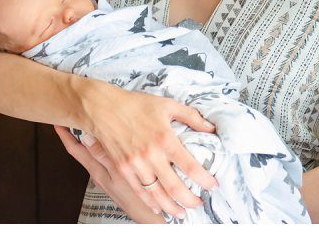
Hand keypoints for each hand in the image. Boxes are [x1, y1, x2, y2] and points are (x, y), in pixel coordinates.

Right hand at [67, 83, 219, 221]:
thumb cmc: (137, 105)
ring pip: (156, 195)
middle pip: (174, 187)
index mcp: (165, 138)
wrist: (105, 109)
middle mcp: (151, 155)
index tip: (213, 185)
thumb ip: (192, 117)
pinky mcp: (123, 170)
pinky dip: (150, 203)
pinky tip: (159, 207)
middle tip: (199, 204)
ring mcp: (135, 165)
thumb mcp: (168, 105)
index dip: (203, 179)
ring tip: (182, 213)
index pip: (189, 165)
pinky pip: (139, 192)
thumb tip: (211, 127)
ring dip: (171, 207)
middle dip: (189, 200)